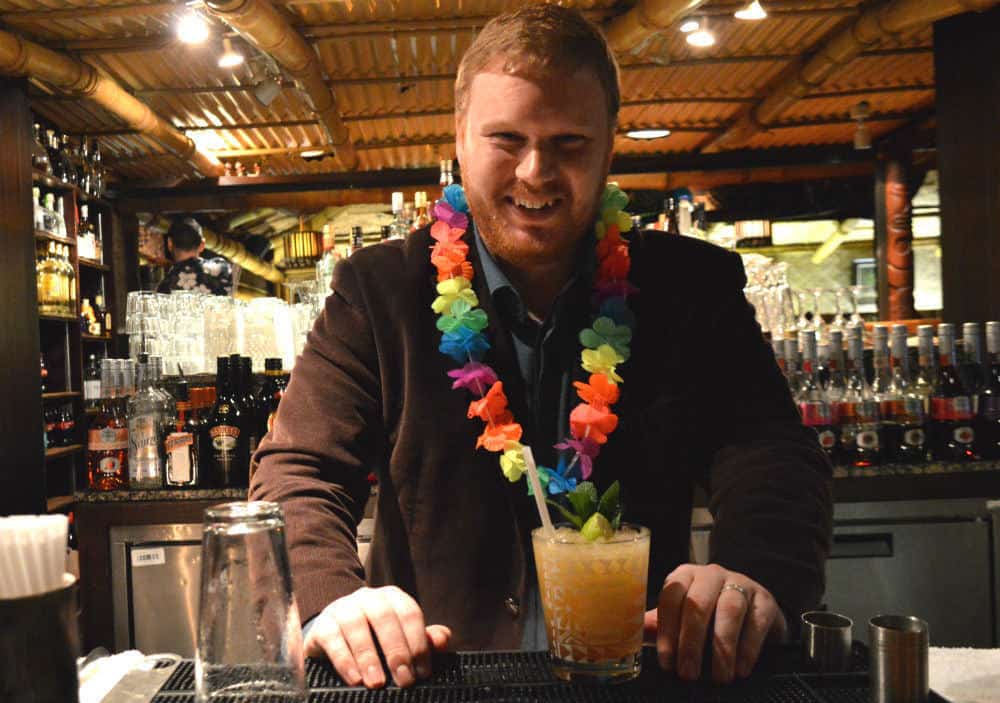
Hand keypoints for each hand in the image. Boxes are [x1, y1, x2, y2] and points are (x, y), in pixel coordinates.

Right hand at [304, 586, 452, 687]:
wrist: (332, 632)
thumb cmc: (373, 636)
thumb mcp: (399, 636)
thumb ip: (422, 639)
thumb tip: (443, 640)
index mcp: (392, 598)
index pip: (409, 614)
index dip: (418, 643)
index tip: (422, 671)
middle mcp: (368, 598)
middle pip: (384, 618)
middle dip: (396, 650)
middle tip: (404, 680)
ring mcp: (343, 608)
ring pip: (356, 626)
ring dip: (368, 656)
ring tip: (377, 682)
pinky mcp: (322, 625)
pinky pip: (332, 639)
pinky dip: (344, 660)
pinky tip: (355, 678)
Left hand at [643, 564, 787, 683]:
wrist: (754, 612)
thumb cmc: (710, 616)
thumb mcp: (683, 617)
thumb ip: (660, 626)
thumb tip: (632, 640)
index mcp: (684, 576)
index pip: (670, 597)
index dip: (666, 631)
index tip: (666, 662)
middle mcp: (711, 575)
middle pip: (697, 603)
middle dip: (690, 642)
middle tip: (688, 673)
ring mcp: (740, 584)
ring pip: (729, 610)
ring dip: (721, 647)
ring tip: (718, 676)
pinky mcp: (765, 600)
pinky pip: (756, 621)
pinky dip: (748, 647)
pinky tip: (741, 668)